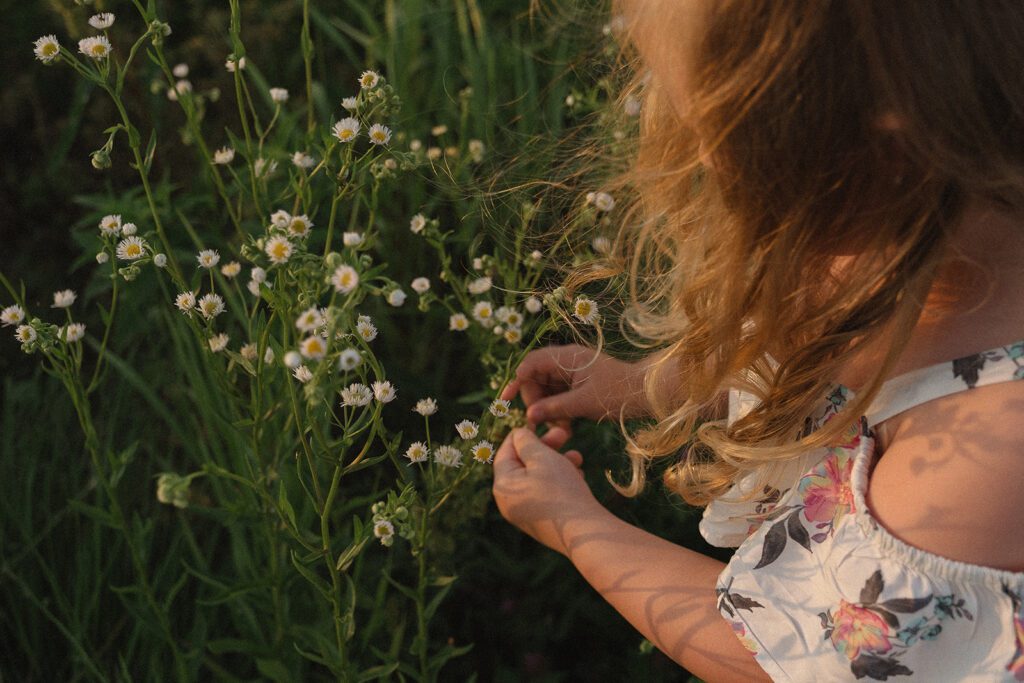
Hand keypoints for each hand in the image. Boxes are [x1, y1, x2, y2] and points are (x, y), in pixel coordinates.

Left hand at [492, 427, 600, 554]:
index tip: (537, 422)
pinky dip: (562, 482)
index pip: (505, 452)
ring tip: (578, 457)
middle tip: (564, 434)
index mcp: (503, 486)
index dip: (521, 434)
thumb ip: (526, 441)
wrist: (585, 532)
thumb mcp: (542, 458)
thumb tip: (518, 434)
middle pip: (523, 465)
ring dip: (558, 463)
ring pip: (539, 478)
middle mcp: (510, 502)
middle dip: (546, 448)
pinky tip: (579, 476)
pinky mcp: (543, 522)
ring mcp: (526, 514)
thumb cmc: (561, 490)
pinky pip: (548, 494)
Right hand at [500, 345, 646, 433]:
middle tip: (541, 422)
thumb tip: (529, 416)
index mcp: (567, 357)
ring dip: (549, 409)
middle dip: (536, 401)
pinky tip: (568, 426)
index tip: (506, 401)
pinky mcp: (581, 383)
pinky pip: (560, 395)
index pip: (531, 364)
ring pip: (548, 389)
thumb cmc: (618, 394)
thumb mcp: (583, 403)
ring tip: (561, 428)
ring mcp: (575, 372)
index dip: (516, 382)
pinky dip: (560, 410)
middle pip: (537, 378)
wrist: (649, 394)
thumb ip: (554, 408)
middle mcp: (568, 361)